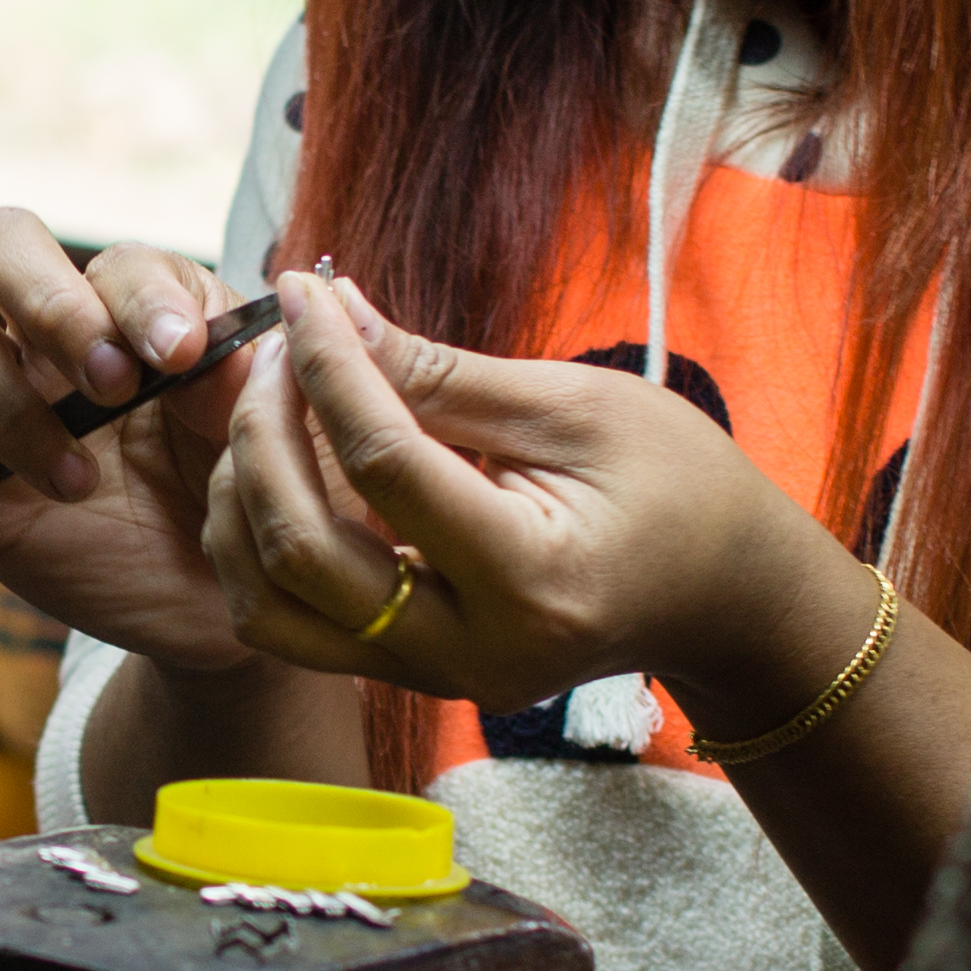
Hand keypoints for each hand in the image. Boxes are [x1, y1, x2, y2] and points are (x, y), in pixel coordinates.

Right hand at [0, 210, 260, 671]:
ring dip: (5, 395)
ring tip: (77, 479)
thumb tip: (227, 339)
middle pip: (1, 240)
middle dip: (51, 305)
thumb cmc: (247, 497)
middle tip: (112, 385)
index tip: (181, 357)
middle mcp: (53, 332)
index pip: (117, 261)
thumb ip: (253, 376)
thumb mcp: (272, 435)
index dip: (141, 300)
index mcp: (139, 305)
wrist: (218, 604)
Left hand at [193, 271, 815, 712]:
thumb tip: (336, 311)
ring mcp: (436, 678)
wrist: (726, 599)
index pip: (384, 463)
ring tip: (269, 408)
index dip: (329, 366)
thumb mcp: (579, 408)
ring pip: (272, 607)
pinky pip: (295, 624)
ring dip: (244, 501)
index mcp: (531, 577)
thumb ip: (445, 374)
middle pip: (302, 549)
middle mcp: (472, 651)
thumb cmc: (679, 486)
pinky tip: (285, 468)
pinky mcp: (413, 677)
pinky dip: (264, 544)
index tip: (300, 292)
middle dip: (264, 432)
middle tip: (273, 347)